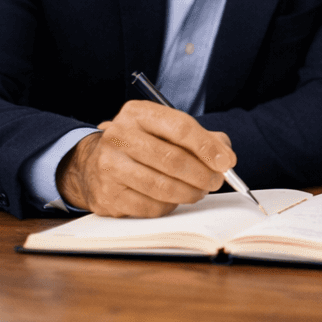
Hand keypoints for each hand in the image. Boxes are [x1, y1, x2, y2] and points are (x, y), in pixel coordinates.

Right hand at [57, 100, 234, 216]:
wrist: (95, 162)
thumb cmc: (144, 144)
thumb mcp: (168, 129)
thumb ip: (203, 138)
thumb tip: (225, 158)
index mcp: (137, 113)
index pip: (180, 128)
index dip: (207, 147)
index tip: (227, 162)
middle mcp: (119, 136)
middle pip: (172, 159)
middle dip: (203, 174)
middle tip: (216, 181)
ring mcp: (109, 166)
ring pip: (162, 187)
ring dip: (190, 192)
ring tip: (200, 191)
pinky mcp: (107, 195)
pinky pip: (150, 207)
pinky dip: (170, 205)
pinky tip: (174, 198)